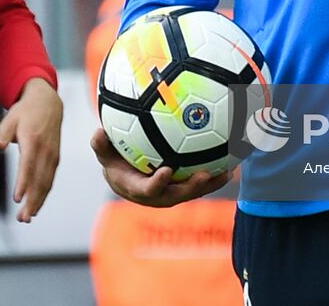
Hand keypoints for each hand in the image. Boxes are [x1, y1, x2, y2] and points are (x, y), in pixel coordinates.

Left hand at [0, 77, 62, 222]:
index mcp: (33, 140)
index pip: (28, 165)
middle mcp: (45, 150)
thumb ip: (2, 135)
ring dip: (38, 201)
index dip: (23, 183)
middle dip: (32, 200)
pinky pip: (50, 179)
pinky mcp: (55, 158)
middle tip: (22, 218)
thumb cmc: (26, 111)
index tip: (18, 198)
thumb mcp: (10, 118)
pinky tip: (36, 205)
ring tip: (28, 217)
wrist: (48, 103)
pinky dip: (44, 193)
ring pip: (46, 182)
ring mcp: (52, 155)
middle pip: (39, 179)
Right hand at [91, 127, 231, 206]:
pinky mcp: (183, 188)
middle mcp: (158, 196)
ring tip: (228, 171)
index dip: (158, 183)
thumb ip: (101, 145)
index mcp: (138, 189)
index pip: (148, 190)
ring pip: (193, 191)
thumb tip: (98, 132)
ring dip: (210, 184)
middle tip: (205, 174)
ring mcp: (172, 193)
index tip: (166, 170)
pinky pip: (200, 182)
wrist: (126, 178)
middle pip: (178, 195)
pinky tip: (231, 159)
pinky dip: (215, 174)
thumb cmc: (115, 162)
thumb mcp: (104, 154)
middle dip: (192, 187)